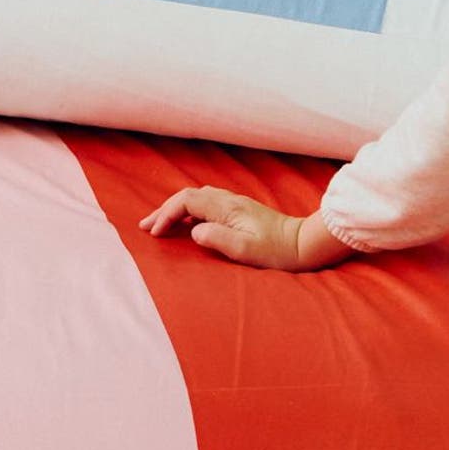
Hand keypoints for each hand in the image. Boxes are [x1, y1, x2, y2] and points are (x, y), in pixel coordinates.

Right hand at [138, 184, 357, 270]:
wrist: (303, 244)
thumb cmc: (277, 252)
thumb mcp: (247, 251)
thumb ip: (218, 239)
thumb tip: (193, 232)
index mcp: (227, 208)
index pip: (187, 201)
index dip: (167, 214)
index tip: (156, 233)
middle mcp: (229, 201)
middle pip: (188, 197)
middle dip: (164, 210)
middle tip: (145, 227)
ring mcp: (235, 205)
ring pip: (196, 200)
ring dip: (175, 210)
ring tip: (159, 225)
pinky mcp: (240, 212)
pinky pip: (206, 206)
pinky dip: (189, 213)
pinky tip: (185, 225)